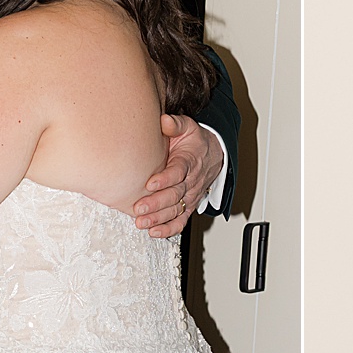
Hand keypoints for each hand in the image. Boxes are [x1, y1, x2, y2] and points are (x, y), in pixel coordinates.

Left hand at [133, 114, 223, 237]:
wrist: (214, 155)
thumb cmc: (195, 142)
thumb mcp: (188, 127)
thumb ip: (176, 124)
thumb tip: (165, 120)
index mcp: (189, 162)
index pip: (178, 172)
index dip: (165, 179)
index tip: (150, 183)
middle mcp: (190, 182)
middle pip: (174, 195)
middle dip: (156, 204)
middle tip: (139, 208)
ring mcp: (189, 196)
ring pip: (175, 210)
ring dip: (158, 218)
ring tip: (142, 223)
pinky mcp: (188, 206)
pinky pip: (180, 221)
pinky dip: (169, 229)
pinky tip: (154, 232)